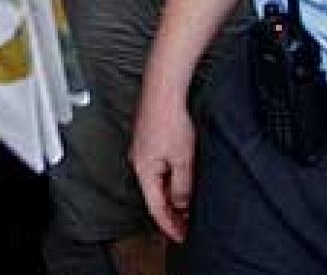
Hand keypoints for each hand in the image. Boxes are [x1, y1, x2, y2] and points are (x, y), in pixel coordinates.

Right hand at [131, 97, 196, 241]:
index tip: (181, 237)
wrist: (163, 90)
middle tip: (187, 226)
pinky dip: (169, 181)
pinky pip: (158, 169)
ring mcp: (142, 150)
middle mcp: (138, 161)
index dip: (169, 225)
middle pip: (154, 195)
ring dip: (171, 196)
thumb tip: (181, 204)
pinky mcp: (148, 140)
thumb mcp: (183, 159)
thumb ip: (182, 186)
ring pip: (156, 182)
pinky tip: (181, 181)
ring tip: (188, 207)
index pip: (156, 206)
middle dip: (170, 213)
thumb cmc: (170, 118)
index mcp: (143, 169)